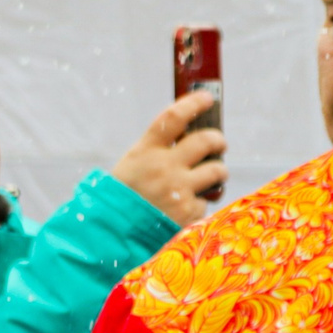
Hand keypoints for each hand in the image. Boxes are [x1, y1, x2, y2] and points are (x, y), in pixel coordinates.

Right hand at [113, 90, 227, 225]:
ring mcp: (179, 189)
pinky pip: (206, 201)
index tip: (207, 98)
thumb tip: (188, 138)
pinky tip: (186, 207)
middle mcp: (164, 166)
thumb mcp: (133, 165)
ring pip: (217, 170)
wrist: (113, 234)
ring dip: (218, 171)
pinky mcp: (188, 212)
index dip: (194, 103)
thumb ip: (157, 151)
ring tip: (213, 176)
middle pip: (205, 141)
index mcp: (146, 151)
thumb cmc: (123, 196)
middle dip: (217, 140)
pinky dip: (200, 203)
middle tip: (218, 143)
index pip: (174, 117)